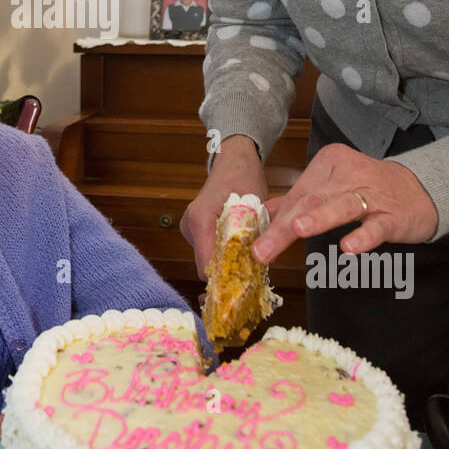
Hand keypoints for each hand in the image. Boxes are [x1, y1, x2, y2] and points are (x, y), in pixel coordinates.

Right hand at [181, 136, 267, 281]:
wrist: (233, 160)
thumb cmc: (243, 177)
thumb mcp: (254, 207)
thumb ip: (252, 236)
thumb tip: (258, 266)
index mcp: (200, 220)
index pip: (206, 267)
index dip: (224, 281)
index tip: (242, 287)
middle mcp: (190, 226)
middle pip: (206, 265)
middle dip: (228, 271)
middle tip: (252, 269)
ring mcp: (190, 227)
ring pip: (209, 258)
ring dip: (228, 260)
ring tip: (248, 250)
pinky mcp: (195, 229)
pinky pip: (209, 249)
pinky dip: (224, 252)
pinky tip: (239, 243)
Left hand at [251, 143, 438, 263]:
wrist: (421, 190)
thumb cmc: (368, 189)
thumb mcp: (332, 187)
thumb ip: (298, 199)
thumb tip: (263, 212)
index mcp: (329, 162)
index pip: (298, 194)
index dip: (276, 220)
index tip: (256, 244)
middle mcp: (348, 173)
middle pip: (311, 201)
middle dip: (285, 228)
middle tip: (262, 250)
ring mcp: (372, 193)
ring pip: (341, 206)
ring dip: (318, 218)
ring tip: (297, 230)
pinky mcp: (392, 215)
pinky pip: (376, 226)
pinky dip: (362, 237)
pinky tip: (349, 248)